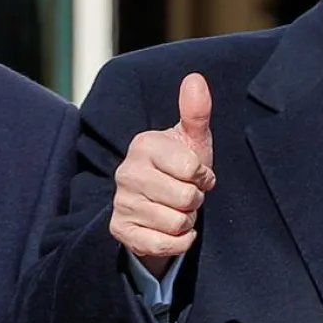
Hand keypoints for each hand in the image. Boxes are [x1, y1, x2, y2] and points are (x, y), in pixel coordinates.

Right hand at [110, 72, 214, 278]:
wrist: (160, 206)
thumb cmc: (180, 168)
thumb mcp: (192, 141)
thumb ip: (196, 112)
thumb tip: (195, 78)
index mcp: (143, 145)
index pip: (191, 169)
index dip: (202, 176)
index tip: (195, 174)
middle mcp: (126, 172)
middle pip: (185, 199)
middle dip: (195, 201)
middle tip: (186, 194)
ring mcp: (120, 202)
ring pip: (176, 223)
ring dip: (186, 221)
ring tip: (177, 210)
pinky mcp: (120, 230)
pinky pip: (164, 244)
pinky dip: (179, 242)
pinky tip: (172, 230)